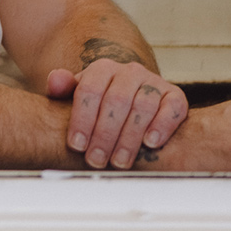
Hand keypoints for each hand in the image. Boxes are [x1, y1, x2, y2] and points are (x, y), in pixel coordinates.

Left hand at [47, 59, 189, 168]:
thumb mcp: (77, 95)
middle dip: (104, 134)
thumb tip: (54, 81)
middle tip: (96, 160)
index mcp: (103, 69)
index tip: (77, 145)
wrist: (134, 98)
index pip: (90, 90)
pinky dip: (162, 125)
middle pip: (116, 101)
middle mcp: (130, 72)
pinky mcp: (176, 96)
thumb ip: (62, 88)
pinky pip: (172, 108)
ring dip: (130, 137)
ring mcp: (154, 83)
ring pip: (143, 106)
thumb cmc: (99, 104)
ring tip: (119, 161)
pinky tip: (150, 143)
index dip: (82, 119)